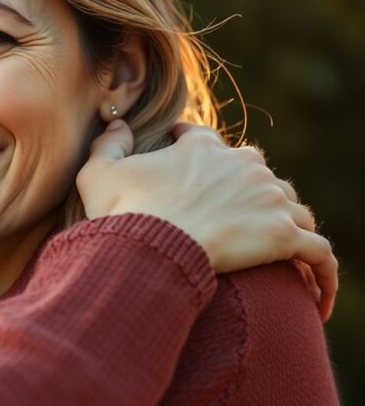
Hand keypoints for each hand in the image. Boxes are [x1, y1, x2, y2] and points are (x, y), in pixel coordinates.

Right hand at [77, 119, 336, 320]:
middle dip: (248, 189)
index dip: (192, 150)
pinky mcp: (286, 236)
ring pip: (293, 207)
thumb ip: (109, 144)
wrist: (154, 248)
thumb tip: (118, 123)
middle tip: (231, 218)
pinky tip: (316, 296)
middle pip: (256, 172)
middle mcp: (243, 165)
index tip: (185, 169)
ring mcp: (270, 199)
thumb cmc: (125, 212)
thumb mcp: (98, 173)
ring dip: (287, 225)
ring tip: (275, 252)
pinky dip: (320, 274)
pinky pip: (318, 254)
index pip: (204, 139)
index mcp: (202, 147)